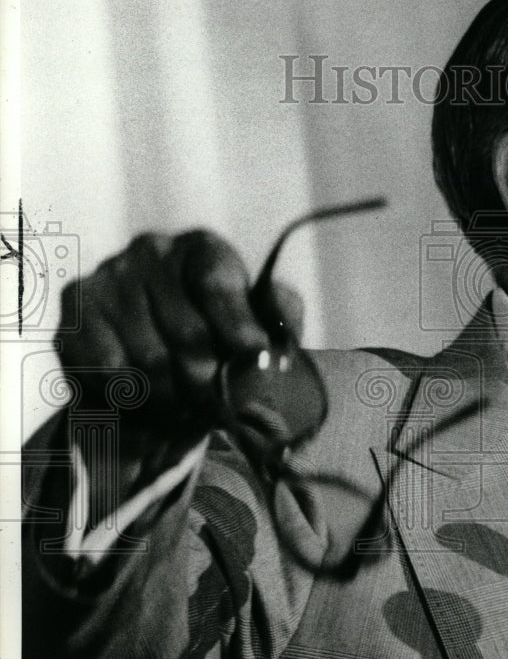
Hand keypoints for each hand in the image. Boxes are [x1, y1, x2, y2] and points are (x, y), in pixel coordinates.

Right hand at [55, 230, 301, 518]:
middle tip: (224, 408)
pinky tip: (155, 404)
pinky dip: (139, 399)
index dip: (239, 327)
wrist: (156, 356)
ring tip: (192, 410)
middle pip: (188, 333)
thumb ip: (280, 321)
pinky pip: (112, 372)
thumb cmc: (220, 334)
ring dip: (179, 399)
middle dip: (213, 381)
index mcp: (202, 248)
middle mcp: (151, 251)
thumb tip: (275, 347)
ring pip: (151, 361)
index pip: (217, 285)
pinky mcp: (75, 315)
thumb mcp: (261, 321)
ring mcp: (108, 278)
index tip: (256, 359)